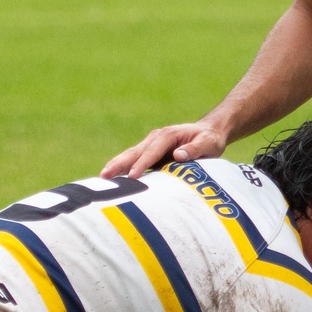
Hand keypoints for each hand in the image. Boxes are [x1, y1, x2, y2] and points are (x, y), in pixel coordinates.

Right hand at [102, 120, 229, 179]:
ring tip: (102, 178)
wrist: (209, 133)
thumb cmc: (209, 140)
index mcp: (167, 135)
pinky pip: (135, 161)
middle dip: (119, 163)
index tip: (131, 176)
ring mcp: (151, 145)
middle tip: (104, 176)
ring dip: (116, 166)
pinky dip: (123, 168)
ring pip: (131, 156)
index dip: (141, 164)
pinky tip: (113, 179)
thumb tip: (177, 156)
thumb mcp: (208, 143)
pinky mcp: (151, 153)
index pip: (151, 152)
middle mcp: (155, 138)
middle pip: (134, 152)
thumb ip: (194, 149)